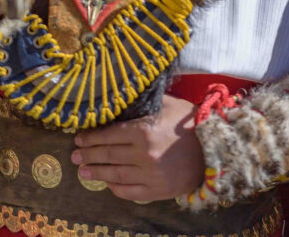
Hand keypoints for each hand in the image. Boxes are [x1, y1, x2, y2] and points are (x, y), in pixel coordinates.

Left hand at [71, 94, 204, 201]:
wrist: (214, 148)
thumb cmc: (189, 121)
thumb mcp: (166, 104)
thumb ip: (143, 103)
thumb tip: (121, 96)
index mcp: (144, 131)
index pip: (109, 135)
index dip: (91, 137)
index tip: (79, 138)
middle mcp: (144, 155)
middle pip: (108, 155)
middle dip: (89, 155)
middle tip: (75, 156)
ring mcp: (150, 175)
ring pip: (115, 175)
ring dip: (96, 173)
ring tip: (83, 172)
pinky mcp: (157, 191)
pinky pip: (130, 192)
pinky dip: (116, 188)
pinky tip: (107, 183)